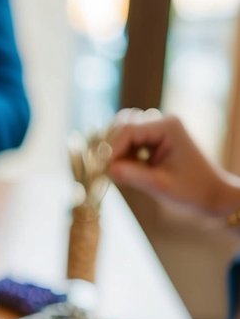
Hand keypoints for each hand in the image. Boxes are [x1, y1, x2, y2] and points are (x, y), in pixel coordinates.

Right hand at [107, 112, 239, 217]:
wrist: (212, 195)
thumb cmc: (191, 191)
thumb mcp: (159, 185)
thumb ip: (132, 175)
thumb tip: (107, 169)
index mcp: (167, 127)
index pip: (129, 130)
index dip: (113, 149)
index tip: (104, 171)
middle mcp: (163, 123)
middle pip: (124, 123)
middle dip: (112, 145)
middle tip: (107, 169)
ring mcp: (160, 131)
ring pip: (126, 132)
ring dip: (118, 150)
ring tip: (117, 172)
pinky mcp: (157, 142)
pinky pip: (133, 142)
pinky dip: (124, 155)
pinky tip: (125, 171)